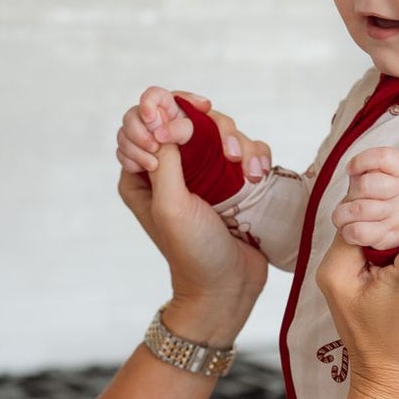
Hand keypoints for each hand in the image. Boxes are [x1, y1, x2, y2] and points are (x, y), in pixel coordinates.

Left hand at [118, 133, 266, 346]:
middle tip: (226, 152)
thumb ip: (165, 156)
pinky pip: (244, 147)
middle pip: (185, 116)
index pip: (141, 118)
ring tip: (246, 170)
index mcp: (141, 173)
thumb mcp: (169, 205)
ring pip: (219, 128)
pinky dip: (254, 155)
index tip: (183, 132)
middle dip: (210, 126)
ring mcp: (203, 170)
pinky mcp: (232, 177)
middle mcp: (171, 166)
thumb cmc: (192, 252)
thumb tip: (167, 114)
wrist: (228, 286)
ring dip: (237, 141)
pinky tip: (257, 175)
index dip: (161, 112)